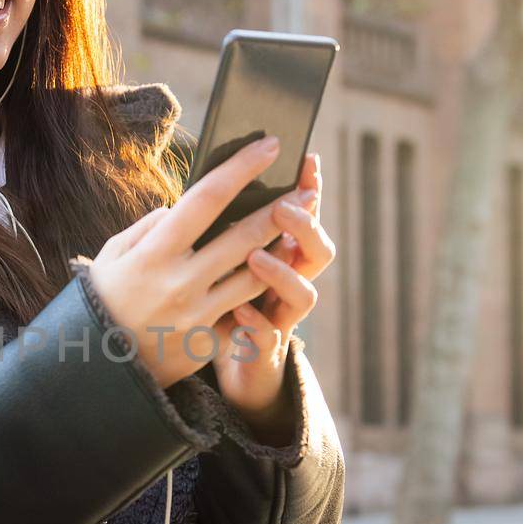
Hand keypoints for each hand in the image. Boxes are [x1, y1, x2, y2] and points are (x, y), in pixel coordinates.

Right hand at [86, 135, 318, 389]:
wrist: (97, 366)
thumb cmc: (105, 299)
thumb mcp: (114, 255)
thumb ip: (148, 227)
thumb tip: (180, 208)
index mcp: (153, 252)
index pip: (207, 199)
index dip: (241, 169)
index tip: (268, 146)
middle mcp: (179, 282)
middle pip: (244, 237)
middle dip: (280, 211)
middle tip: (304, 193)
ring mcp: (196, 315)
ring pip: (255, 277)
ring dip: (282, 253)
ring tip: (299, 234)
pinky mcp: (207, 342)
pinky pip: (243, 313)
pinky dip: (261, 293)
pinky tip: (277, 277)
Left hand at [210, 151, 335, 433]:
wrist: (223, 364)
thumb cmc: (218, 301)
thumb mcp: (216, 260)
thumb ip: (219, 229)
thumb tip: (206, 184)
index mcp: (279, 255)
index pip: (302, 216)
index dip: (309, 190)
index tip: (307, 160)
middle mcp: (289, 283)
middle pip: (316, 250)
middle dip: (305, 225)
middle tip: (285, 205)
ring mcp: (281, 318)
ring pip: (304, 294)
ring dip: (283, 273)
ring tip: (255, 257)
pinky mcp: (264, 351)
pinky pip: (269, 337)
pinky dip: (257, 323)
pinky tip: (241, 311)